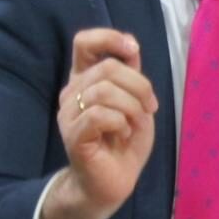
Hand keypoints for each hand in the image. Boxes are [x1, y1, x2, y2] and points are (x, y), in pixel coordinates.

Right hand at [39, 29, 158, 218]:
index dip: (109, 38)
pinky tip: (122, 134)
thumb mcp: (136, 101)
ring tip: (134, 124)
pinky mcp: (73, 135)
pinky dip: (121, 123)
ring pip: (104, 91)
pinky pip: (100, 115)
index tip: (133, 50)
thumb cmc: (124, 141)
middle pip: (107, 67)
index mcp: (86, 79)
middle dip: (139, 85)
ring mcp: (69, 114)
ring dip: (131, 107)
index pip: (84, 42)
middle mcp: (72, 92)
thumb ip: (132, 75)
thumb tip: (132, 45)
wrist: (114, 181)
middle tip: (149, 107)